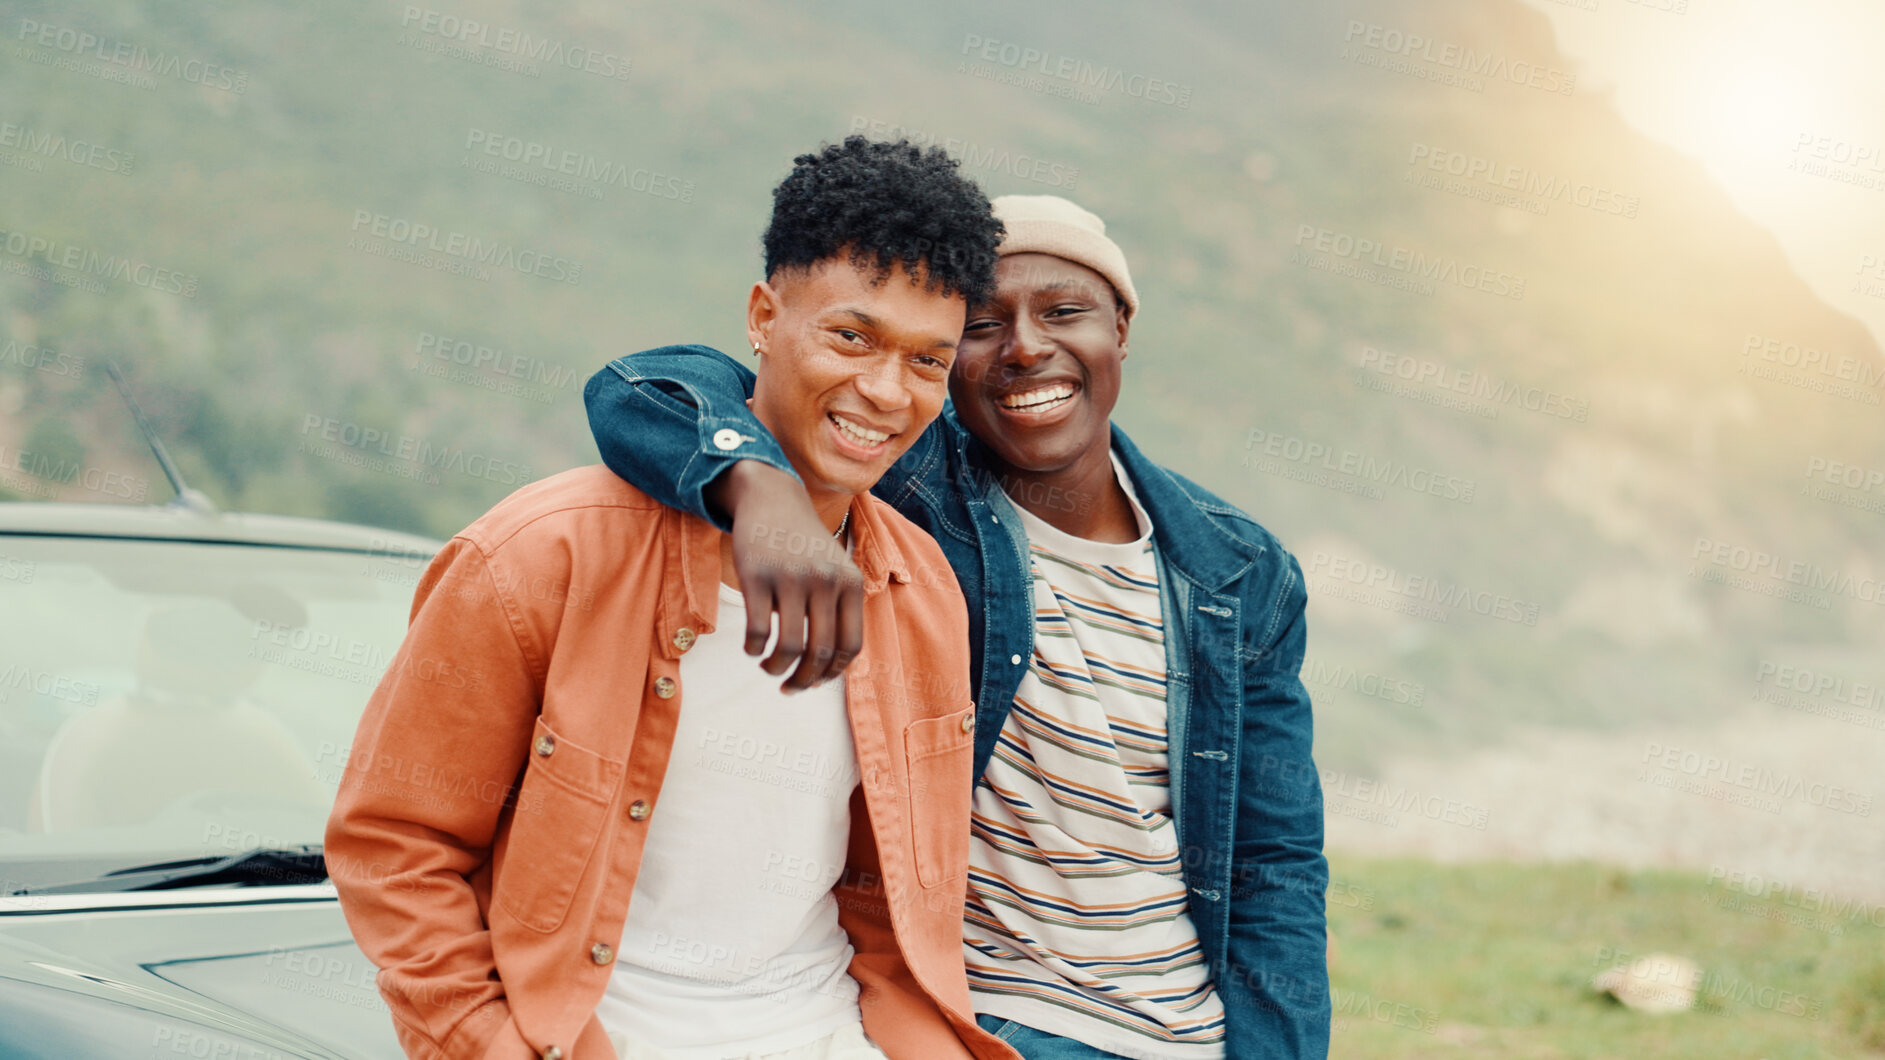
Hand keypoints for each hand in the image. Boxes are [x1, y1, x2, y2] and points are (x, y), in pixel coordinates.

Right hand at [709, 461, 864, 691]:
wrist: (771, 500)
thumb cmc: (802, 547)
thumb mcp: (834, 570)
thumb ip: (838, 611)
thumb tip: (826, 670)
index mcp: (850, 584)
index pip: (850, 646)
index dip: (832, 674)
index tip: (814, 684)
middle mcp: (825, 581)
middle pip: (821, 653)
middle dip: (804, 681)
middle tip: (788, 688)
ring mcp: (791, 577)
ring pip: (790, 647)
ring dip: (777, 670)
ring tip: (768, 669)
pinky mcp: (758, 575)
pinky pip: (759, 631)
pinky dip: (754, 650)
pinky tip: (752, 649)